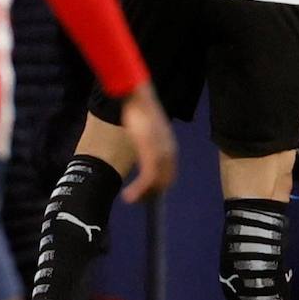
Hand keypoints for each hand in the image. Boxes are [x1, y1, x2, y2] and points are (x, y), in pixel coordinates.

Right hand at [119, 84, 176, 202]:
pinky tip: (128, 195)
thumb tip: (146, 155)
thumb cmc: (141, 113)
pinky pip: (148, 177)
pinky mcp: (150, 151)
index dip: (159, 188)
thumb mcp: (149, 132)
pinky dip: (139, 190)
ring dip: (143, 195)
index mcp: (170, 148)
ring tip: (130, 199)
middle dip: (151, 194)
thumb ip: (150, 145)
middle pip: (165, 181)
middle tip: (136, 200)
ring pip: (156, 182)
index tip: (146, 195)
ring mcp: (161, 152)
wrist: (138, 99)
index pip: (170, 175)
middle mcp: (169, 152)